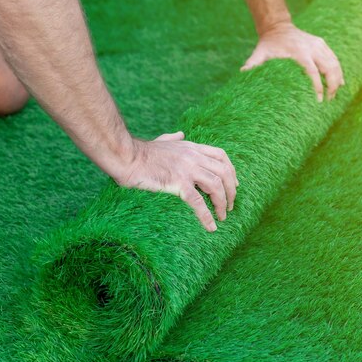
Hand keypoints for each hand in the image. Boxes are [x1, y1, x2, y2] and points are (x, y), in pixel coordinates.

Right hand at [112, 132, 237, 231]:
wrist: (127, 157)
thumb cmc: (141, 152)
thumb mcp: (162, 141)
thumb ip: (174, 138)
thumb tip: (180, 134)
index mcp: (192, 147)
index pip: (221, 156)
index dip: (232, 171)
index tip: (235, 185)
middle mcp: (193, 156)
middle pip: (224, 172)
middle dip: (231, 191)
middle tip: (230, 206)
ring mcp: (187, 169)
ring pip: (216, 186)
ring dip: (222, 203)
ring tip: (222, 216)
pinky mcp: (178, 182)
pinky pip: (198, 201)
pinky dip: (207, 216)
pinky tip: (211, 227)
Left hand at [241, 22, 344, 101]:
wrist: (278, 27)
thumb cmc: (269, 44)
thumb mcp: (260, 53)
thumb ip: (253, 63)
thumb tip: (243, 73)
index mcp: (299, 51)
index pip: (313, 70)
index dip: (317, 86)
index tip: (318, 99)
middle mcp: (312, 47)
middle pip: (329, 68)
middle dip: (331, 86)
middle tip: (328, 101)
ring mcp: (319, 45)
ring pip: (334, 64)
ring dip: (337, 80)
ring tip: (333, 96)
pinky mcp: (322, 45)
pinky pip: (334, 59)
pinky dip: (338, 71)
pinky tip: (340, 84)